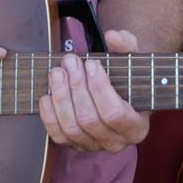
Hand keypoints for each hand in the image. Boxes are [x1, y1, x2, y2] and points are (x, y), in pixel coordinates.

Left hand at [39, 29, 149, 152]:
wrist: (121, 93)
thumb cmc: (129, 76)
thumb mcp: (134, 59)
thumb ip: (127, 45)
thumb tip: (113, 36)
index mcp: (136, 126)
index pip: (114, 113)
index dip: (99, 88)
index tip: (91, 63)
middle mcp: (116, 142)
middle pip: (89, 119)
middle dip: (76, 87)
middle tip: (70, 61)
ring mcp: (94, 146)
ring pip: (72, 128)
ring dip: (61, 98)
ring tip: (57, 72)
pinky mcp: (76, 145)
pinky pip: (59, 136)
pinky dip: (49, 116)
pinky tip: (46, 95)